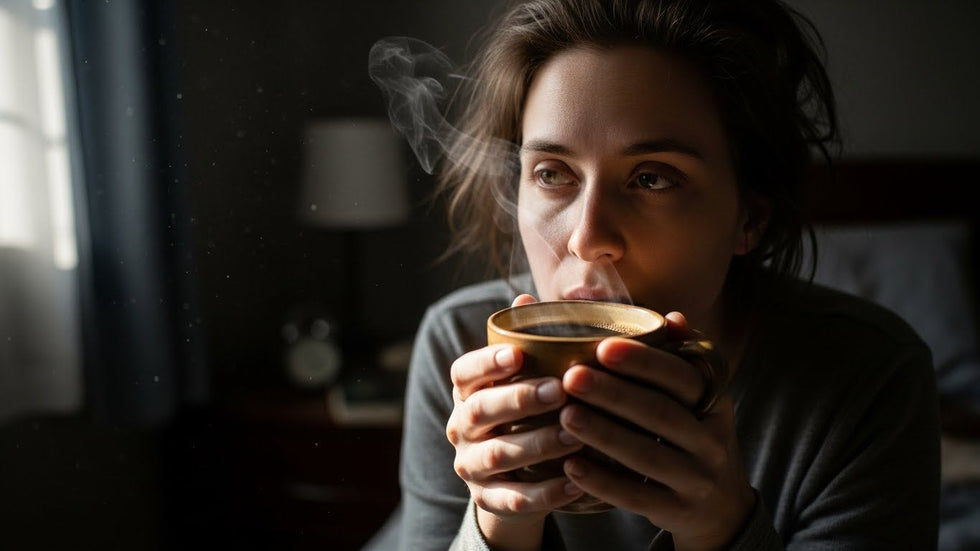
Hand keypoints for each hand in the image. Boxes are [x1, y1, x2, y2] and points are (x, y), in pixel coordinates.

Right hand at [445, 294, 585, 549]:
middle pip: (479, 411)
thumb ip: (528, 341)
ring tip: (575, 436)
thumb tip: (527, 295)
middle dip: (519, 400)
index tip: (517, 354)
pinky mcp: (488, 501)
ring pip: (497, 455)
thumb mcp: (525, 378)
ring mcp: (471, 466)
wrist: (515, 478)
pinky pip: (513, 500)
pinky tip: (576, 483)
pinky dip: (545, 494)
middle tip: (559, 391)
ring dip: (537, 445)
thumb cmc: (527, 411)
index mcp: (467, 391)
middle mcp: (461, 427)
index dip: (486, 363)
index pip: (464, 372)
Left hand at [559, 312, 754, 550]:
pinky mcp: (677, 511)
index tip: (602, 346)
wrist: (722, 508)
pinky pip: (636, 496)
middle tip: (571, 376)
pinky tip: (571, 465)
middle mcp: (711, 441)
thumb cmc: (694, 437)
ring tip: (565, 414)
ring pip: (646, 455)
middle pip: (660, 414)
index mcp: (714, 403)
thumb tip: (671, 318)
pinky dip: (602, 481)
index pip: (682, 377)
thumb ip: (681, 361)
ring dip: (603, 434)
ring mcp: (696, 479)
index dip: (643, 362)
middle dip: (614, 394)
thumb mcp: (700, 401)